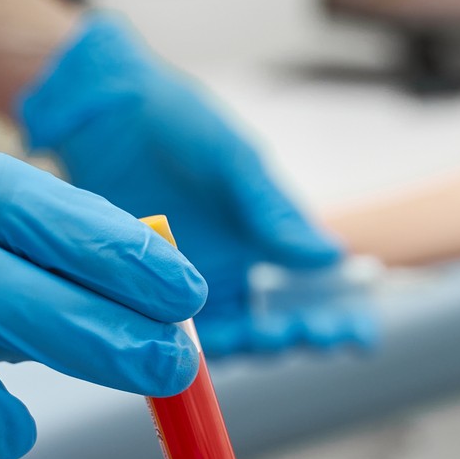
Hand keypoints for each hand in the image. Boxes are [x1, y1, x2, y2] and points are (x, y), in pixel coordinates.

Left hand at [18, 13, 358, 356]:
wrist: (99, 109)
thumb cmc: (176, 123)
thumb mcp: (235, 161)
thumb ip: (276, 212)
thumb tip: (332, 255)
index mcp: (269, 238)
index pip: (318, 289)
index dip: (343, 316)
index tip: (359, 332)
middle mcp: (236, 270)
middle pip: (283, 322)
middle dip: (306, 333)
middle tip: (313, 330)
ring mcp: (193, 288)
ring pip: (238, 338)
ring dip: (261, 344)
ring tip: (272, 333)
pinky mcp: (149, 297)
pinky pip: (181, 338)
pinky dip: (202, 349)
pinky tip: (214, 344)